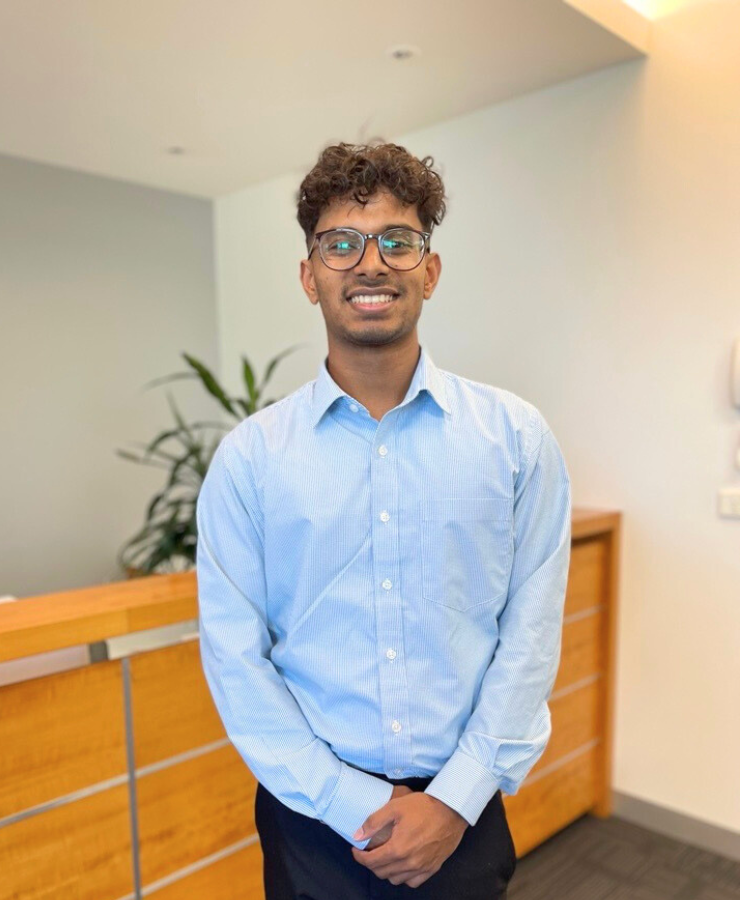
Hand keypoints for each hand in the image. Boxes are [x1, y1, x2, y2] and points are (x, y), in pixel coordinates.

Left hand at [351, 791, 467, 887]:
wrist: (452, 810)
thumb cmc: (424, 806)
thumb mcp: (395, 806)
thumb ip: (374, 821)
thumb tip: (358, 835)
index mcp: (398, 848)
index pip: (371, 861)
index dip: (359, 857)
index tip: (356, 850)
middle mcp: (409, 863)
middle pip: (381, 872)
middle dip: (371, 863)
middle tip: (370, 851)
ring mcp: (421, 867)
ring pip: (396, 880)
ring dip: (386, 871)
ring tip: (385, 858)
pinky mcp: (432, 868)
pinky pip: (413, 882)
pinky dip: (403, 877)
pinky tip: (402, 865)